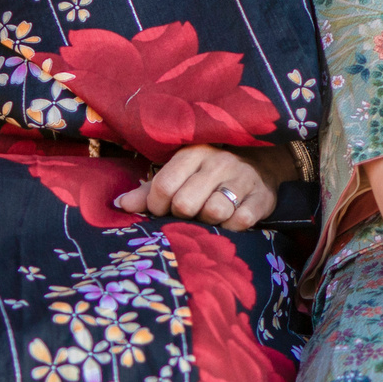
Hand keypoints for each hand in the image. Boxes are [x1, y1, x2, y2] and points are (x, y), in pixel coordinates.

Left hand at [114, 143, 283, 228]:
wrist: (261, 167)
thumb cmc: (209, 175)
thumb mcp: (181, 174)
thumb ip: (151, 190)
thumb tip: (120, 204)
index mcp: (194, 153)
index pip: (163, 185)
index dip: (156, 206)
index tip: (162, 211)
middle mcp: (219, 162)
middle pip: (185, 203)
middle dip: (182, 216)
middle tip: (188, 215)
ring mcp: (243, 179)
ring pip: (214, 211)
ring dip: (208, 222)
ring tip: (208, 218)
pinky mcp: (262, 197)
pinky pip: (240, 221)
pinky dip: (231, 228)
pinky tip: (229, 222)